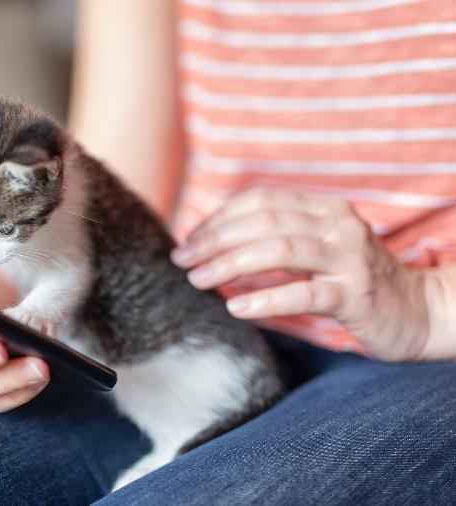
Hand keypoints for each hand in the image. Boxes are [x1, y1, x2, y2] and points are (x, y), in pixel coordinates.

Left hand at [171, 187, 430, 361]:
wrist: (418, 311)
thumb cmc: (353, 281)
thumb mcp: (317, 248)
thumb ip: (276, 237)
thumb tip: (212, 240)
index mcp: (324, 208)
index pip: (260, 201)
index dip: (218, 218)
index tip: (188, 241)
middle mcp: (337, 225)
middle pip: (263, 222)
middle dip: (214, 241)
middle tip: (183, 262)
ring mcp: (348, 258)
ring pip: (278, 250)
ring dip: (229, 265)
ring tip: (199, 280)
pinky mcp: (355, 295)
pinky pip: (303, 293)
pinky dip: (264, 299)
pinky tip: (235, 307)